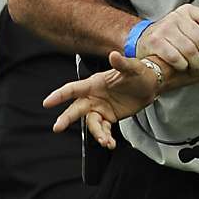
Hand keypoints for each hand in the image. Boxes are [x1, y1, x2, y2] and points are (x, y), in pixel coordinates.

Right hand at [43, 51, 159, 148]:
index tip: (47, 102)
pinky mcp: (108, 118)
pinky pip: (103, 130)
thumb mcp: (133, 68)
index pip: (73, 89)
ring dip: (96, 133)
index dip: (60, 95)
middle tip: (57, 127)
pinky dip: (105, 137)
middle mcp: (93, 97)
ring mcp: (100, 109)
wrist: (151, 86)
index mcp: (94, 84)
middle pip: (76, 109)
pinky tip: (110, 144)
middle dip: (66, 118)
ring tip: (105, 141)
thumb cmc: (139, 73)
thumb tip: (113, 55)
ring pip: (92, 123)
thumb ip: (122, 63)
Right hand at [136, 4, 198, 71]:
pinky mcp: (155, 41)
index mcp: (188, 11)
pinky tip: (184, 67)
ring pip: (190, 50)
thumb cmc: (171, 36)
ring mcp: (165, 28)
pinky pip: (176, 57)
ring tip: (197, 68)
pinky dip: (183, 65)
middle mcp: (177, 17)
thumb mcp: (187, 26)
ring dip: (196, 64)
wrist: (143, 40)